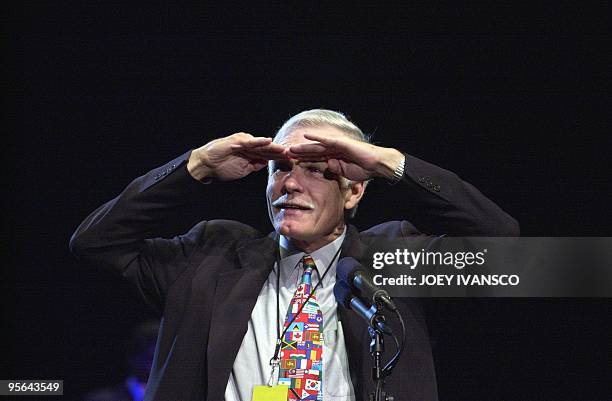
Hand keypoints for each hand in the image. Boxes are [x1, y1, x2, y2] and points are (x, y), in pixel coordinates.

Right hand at [187, 133, 286, 180]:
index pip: (269, 155)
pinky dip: (259, 141)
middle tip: (294, 154)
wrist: (206, 165)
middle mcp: (249, 145)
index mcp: (252, 153)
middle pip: (268, 149)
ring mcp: (243, 142)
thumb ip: (255, 166)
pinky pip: (250, 142)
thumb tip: (266, 164)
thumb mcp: (243, 170)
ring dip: (273, 147)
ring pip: (261, 145)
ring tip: (285, 149)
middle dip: (281, 152)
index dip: (280, 158)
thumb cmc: (222, 168)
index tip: (293, 161)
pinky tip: (269, 141)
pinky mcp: (237, 142)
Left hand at [286, 132, 403, 180]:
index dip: (302, 159)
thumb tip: (327, 167)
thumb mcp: (345, 172)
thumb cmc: (363, 169)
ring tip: (290, 148)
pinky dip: (315, 138)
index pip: (314, 158)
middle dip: (298, 152)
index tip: (290, 162)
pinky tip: (305, 136)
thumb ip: (335, 169)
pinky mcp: (341, 143)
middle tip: (284, 154)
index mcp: (333, 157)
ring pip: (316, 146)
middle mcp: (333, 149)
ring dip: (302, 146)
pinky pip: (326, 140)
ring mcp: (337, 145)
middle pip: (312, 151)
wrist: (376, 165)